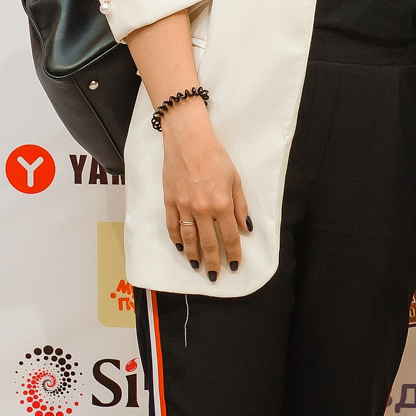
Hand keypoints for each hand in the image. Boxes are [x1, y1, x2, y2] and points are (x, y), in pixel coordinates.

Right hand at [160, 102, 250, 280]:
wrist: (188, 140)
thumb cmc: (215, 156)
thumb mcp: (235, 179)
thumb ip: (240, 206)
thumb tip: (245, 228)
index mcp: (222, 204)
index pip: (229, 237)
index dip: (232, 254)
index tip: (234, 265)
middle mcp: (202, 209)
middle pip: (208, 243)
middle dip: (213, 262)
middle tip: (214, 275)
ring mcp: (183, 206)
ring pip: (188, 239)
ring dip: (193, 256)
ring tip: (197, 266)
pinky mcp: (170, 201)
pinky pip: (173, 226)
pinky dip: (177, 239)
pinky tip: (181, 248)